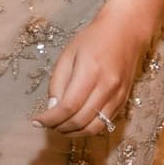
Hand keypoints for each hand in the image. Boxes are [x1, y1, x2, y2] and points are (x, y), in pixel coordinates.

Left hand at [32, 6, 156, 137]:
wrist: (126, 31)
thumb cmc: (93, 39)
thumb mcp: (68, 54)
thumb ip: (58, 82)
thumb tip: (52, 108)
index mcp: (90, 72)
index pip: (68, 107)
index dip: (50, 119)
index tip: (37, 121)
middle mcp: (107, 87)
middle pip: (80, 120)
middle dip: (59, 127)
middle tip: (47, 124)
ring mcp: (118, 96)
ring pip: (94, 128)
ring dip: (74, 133)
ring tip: (60, 127)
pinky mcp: (124, 101)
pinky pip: (105, 123)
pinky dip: (88, 128)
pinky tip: (77, 123)